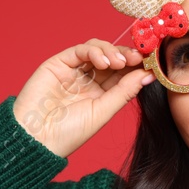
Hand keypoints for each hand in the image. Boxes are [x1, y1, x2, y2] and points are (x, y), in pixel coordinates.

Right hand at [14, 39, 151, 157]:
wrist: (36, 138)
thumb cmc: (67, 133)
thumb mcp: (103, 112)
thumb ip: (124, 92)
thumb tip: (148, 75)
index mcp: (100, 94)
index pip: (122, 73)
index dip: (136, 66)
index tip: (151, 63)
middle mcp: (87, 80)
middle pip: (112, 58)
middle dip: (128, 55)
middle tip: (140, 58)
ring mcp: (73, 70)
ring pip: (97, 49)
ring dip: (112, 51)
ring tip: (120, 62)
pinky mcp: (58, 63)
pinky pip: (80, 50)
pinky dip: (94, 51)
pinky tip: (104, 61)